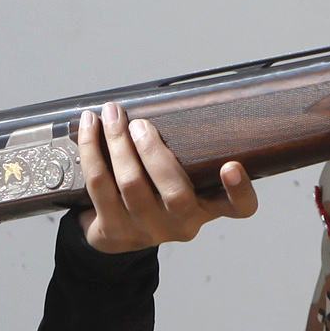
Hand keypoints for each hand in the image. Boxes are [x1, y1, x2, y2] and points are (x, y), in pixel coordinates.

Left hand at [74, 102, 257, 253]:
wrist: (116, 233)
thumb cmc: (154, 192)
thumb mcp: (180, 178)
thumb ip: (185, 150)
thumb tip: (172, 97)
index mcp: (207, 207)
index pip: (239, 208)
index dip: (239, 191)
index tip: (231, 166)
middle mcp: (182, 223)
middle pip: (174, 192)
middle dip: (153, 151)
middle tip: (139, 124)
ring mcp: (148, 229)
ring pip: (131, 184)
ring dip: (118, 143)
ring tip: (112, 116)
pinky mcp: (114, 229)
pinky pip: (99, 185)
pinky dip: (92, 150)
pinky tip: (89, 127)